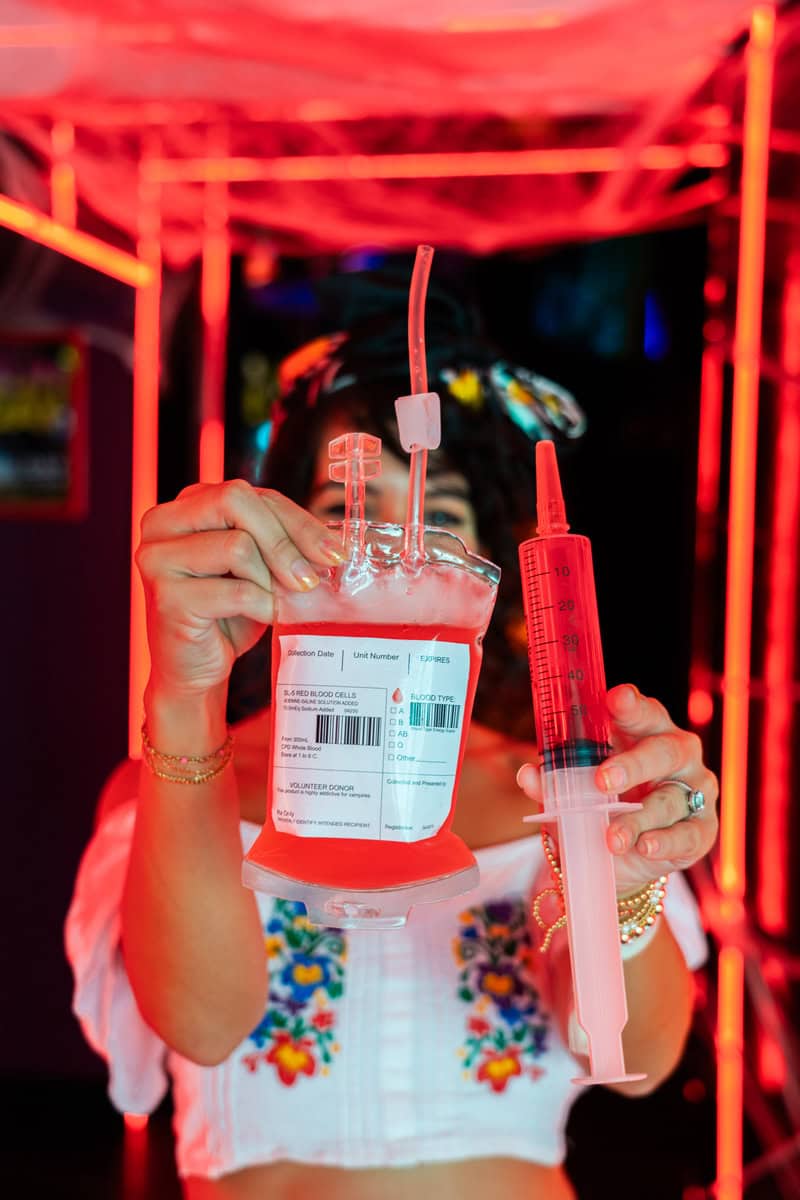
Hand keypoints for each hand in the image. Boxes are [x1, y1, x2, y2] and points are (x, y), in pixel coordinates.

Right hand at [136, 479, 343, 701]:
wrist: (194, 668)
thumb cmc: (228, 613)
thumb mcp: (259, 566)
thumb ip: (282, 541)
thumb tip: (332, 544)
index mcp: (186, 505)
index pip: (251, 494)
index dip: (298, 520)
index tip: (334, 552)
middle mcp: (163, 523)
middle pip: (236, 501)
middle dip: (285, 541)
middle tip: (311, 579)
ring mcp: (158, 558)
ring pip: (237, 545)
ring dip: (269, 579)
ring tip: (275, 601)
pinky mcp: (167, 597)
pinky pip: (236, 590)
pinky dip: (262, 605)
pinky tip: (264, 615)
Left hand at [516, 683, 718, 894]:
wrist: (618, 858)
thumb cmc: (597, 805)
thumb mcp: (571, 793)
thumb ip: (552, 783)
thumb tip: (528, 774)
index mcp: (646, 731)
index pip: (643, 711)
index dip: (631, 705)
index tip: (615, 700)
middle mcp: (678, 754)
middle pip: (664, 750)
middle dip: (633, 764)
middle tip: (602, 780)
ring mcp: (695, 791)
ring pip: (670, 799)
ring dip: (638, 819)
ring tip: (612, 838)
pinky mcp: (702, 829)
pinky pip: (688, 834)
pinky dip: (665, 842)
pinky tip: (645, 846)